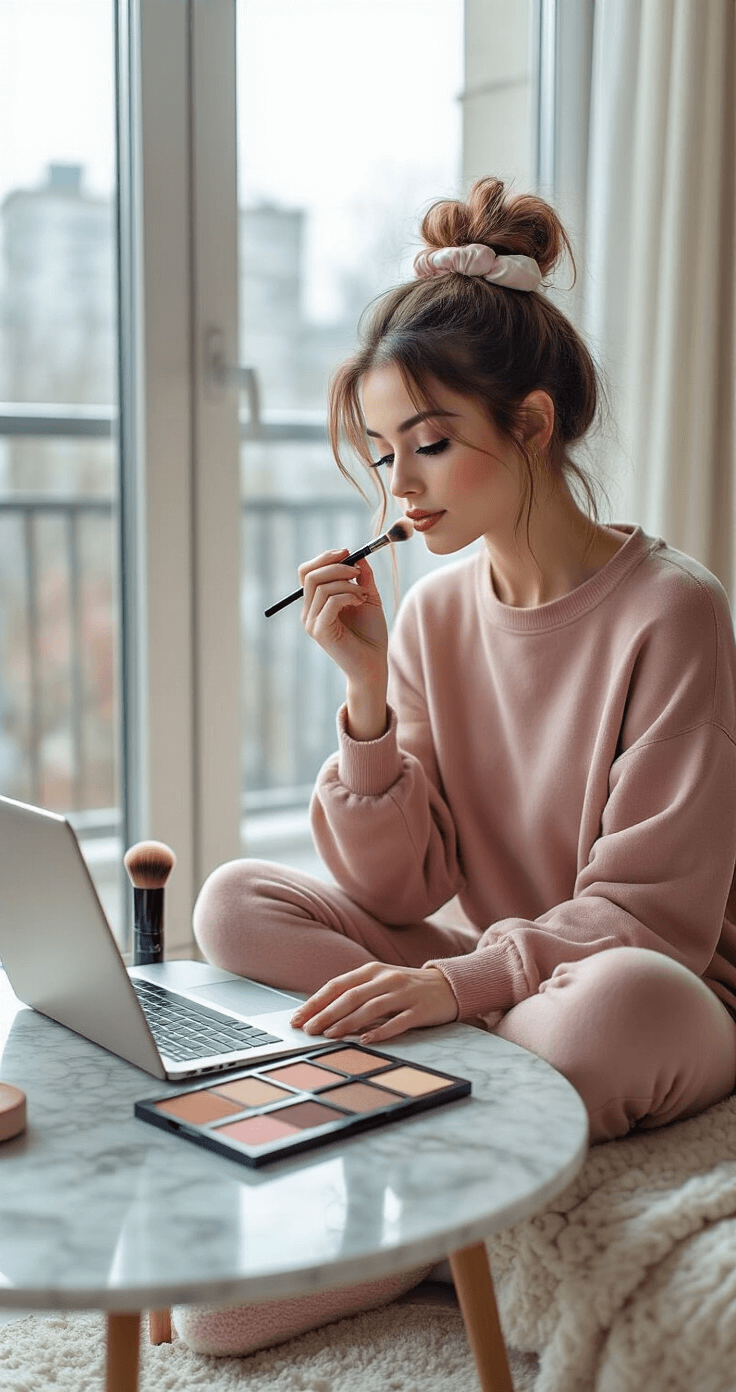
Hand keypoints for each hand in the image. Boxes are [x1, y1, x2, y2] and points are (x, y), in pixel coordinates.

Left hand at [289, 962, 458, 1045]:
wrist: (448, 985)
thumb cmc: (406, 987)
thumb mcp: (380, 982)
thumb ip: (356, 993)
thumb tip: (321, 1013)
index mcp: (372, 970)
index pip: (337, 985)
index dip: (316, 1002)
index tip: (297, 1018)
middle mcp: (387, 978)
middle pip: (350, 996)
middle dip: (326, 1014)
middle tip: (308, 1030)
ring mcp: (404, 993)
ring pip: (370, 1008)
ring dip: (347, 1023)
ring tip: (330, 1036)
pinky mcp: (420, 1010)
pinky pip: (398, 1021)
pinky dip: (380, 1031)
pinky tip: (365, 1040)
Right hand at [299, 551, 388, 688]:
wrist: (374, 664)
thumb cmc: (371, 635)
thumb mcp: (368, 597)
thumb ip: (362, 577)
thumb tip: (359, 555)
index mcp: (315, 604)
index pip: (307, 572)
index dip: (325, 558)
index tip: (347, 552)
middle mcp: (308, 612)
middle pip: (310, 575)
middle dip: (336, 566)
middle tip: (357, 571)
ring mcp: (312, 622)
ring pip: (321, 586)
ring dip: (348, 584)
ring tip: (364, 594)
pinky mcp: (320, 631)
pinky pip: (330, 601)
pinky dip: (349, 595)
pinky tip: (361, 602)